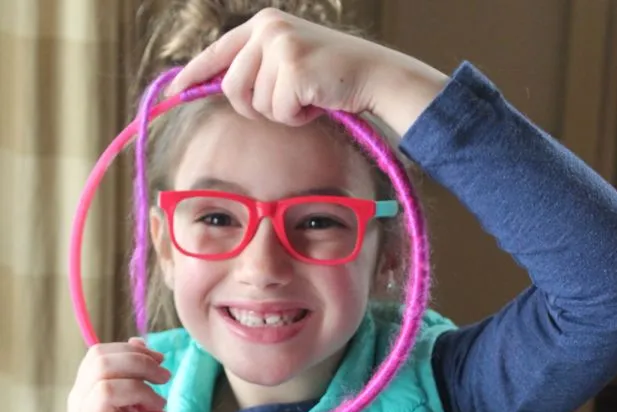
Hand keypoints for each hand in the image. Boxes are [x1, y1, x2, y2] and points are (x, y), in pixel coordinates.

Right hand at [67, 338, 169, 411]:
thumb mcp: (123, 405)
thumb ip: (128, 375)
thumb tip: (139, 342)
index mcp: (82, 392)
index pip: (98, 354)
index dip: (132, 351)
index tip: (158, 360)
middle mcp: (78, 408)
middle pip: (101, 366)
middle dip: (140, 364)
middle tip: (164, 378)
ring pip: (106, 391)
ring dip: (142, 392)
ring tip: (160, 407)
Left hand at [166, 8, 448, 135]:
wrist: (375, 75)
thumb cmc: (333, 75)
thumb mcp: (290, 62)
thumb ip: (258, 68)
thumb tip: (222, 88)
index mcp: (265, 24)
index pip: (218, 51)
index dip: (195, 74)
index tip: (176, 91)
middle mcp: (269, 28)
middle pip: (232, 87)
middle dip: (254, 107)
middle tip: (286, 105)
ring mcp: (280, 45)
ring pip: (254, 103)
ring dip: (280, 113)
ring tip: (306, 98)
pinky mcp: (293, 66)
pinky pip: (278, 111)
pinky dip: (297, 117)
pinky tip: (317, 101)